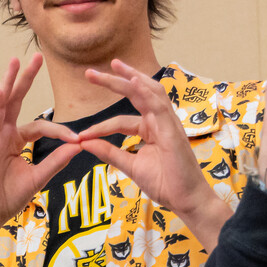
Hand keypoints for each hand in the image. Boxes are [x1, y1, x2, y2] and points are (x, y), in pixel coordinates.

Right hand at [0, 56, 86, 237]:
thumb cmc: (7, 199)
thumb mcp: (38, 176)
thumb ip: (56, 160)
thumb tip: (79, 145)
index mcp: (15, 141)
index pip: (40, 125)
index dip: (59, 129)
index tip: (78, 139)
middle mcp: (2, 134)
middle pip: (16, 101)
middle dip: (26, 79)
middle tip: (37, 57)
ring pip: (1, 105)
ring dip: (8, 83)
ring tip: (14, 62)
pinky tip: (0, 91)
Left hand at [81, 60, 228, 231]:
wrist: (186, 200)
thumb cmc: (164, 183)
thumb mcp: (130, 166)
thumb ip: (109, 153)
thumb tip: (84, 143)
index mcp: (150, 129)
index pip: (120, 121)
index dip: (100, 127)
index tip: (80, 136)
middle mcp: (159, 121)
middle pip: (136, 94)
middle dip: (114, 81)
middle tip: (90, 73)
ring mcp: (168, 123)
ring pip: (149, 92)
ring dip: (130, 77)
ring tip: (112, 65)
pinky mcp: (173, 130)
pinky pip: (159, 105)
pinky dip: (146, 91)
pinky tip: (133, 81)